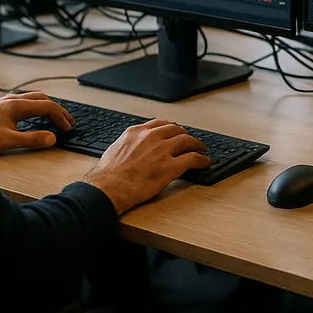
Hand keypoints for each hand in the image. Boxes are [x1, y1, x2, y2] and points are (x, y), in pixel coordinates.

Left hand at [0, 91, 74, 155]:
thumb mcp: (6, 141)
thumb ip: (31, 139)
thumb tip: (52, 138)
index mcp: (16, 105)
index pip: (47, 106)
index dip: (60, 117)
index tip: (68, 127)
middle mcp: (11, 100)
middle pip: (42, 98)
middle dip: (57, 109)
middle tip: (67, 120)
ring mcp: (4, 102)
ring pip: (32, 99)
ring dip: (46, 107)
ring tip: (54, 117)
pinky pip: (23, 102)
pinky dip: (35, 108)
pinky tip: (32, 117)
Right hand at [82, 120, 210, 215]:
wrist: (108, 188)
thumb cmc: (107, 175)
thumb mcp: (115, 150)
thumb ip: (128, 145)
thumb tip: (132, 148)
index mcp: (136, 132)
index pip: (159, 124)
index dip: (171, 128)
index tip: (175, 131)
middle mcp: (151, 138)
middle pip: (176, 130)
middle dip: (185, 134)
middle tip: (190, 140)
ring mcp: (162, 151)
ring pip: (187, 141)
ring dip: (197, 144)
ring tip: (201, 148)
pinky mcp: (171, 166)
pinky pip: (193, 159)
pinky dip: (201, 159)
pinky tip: (204, 162)